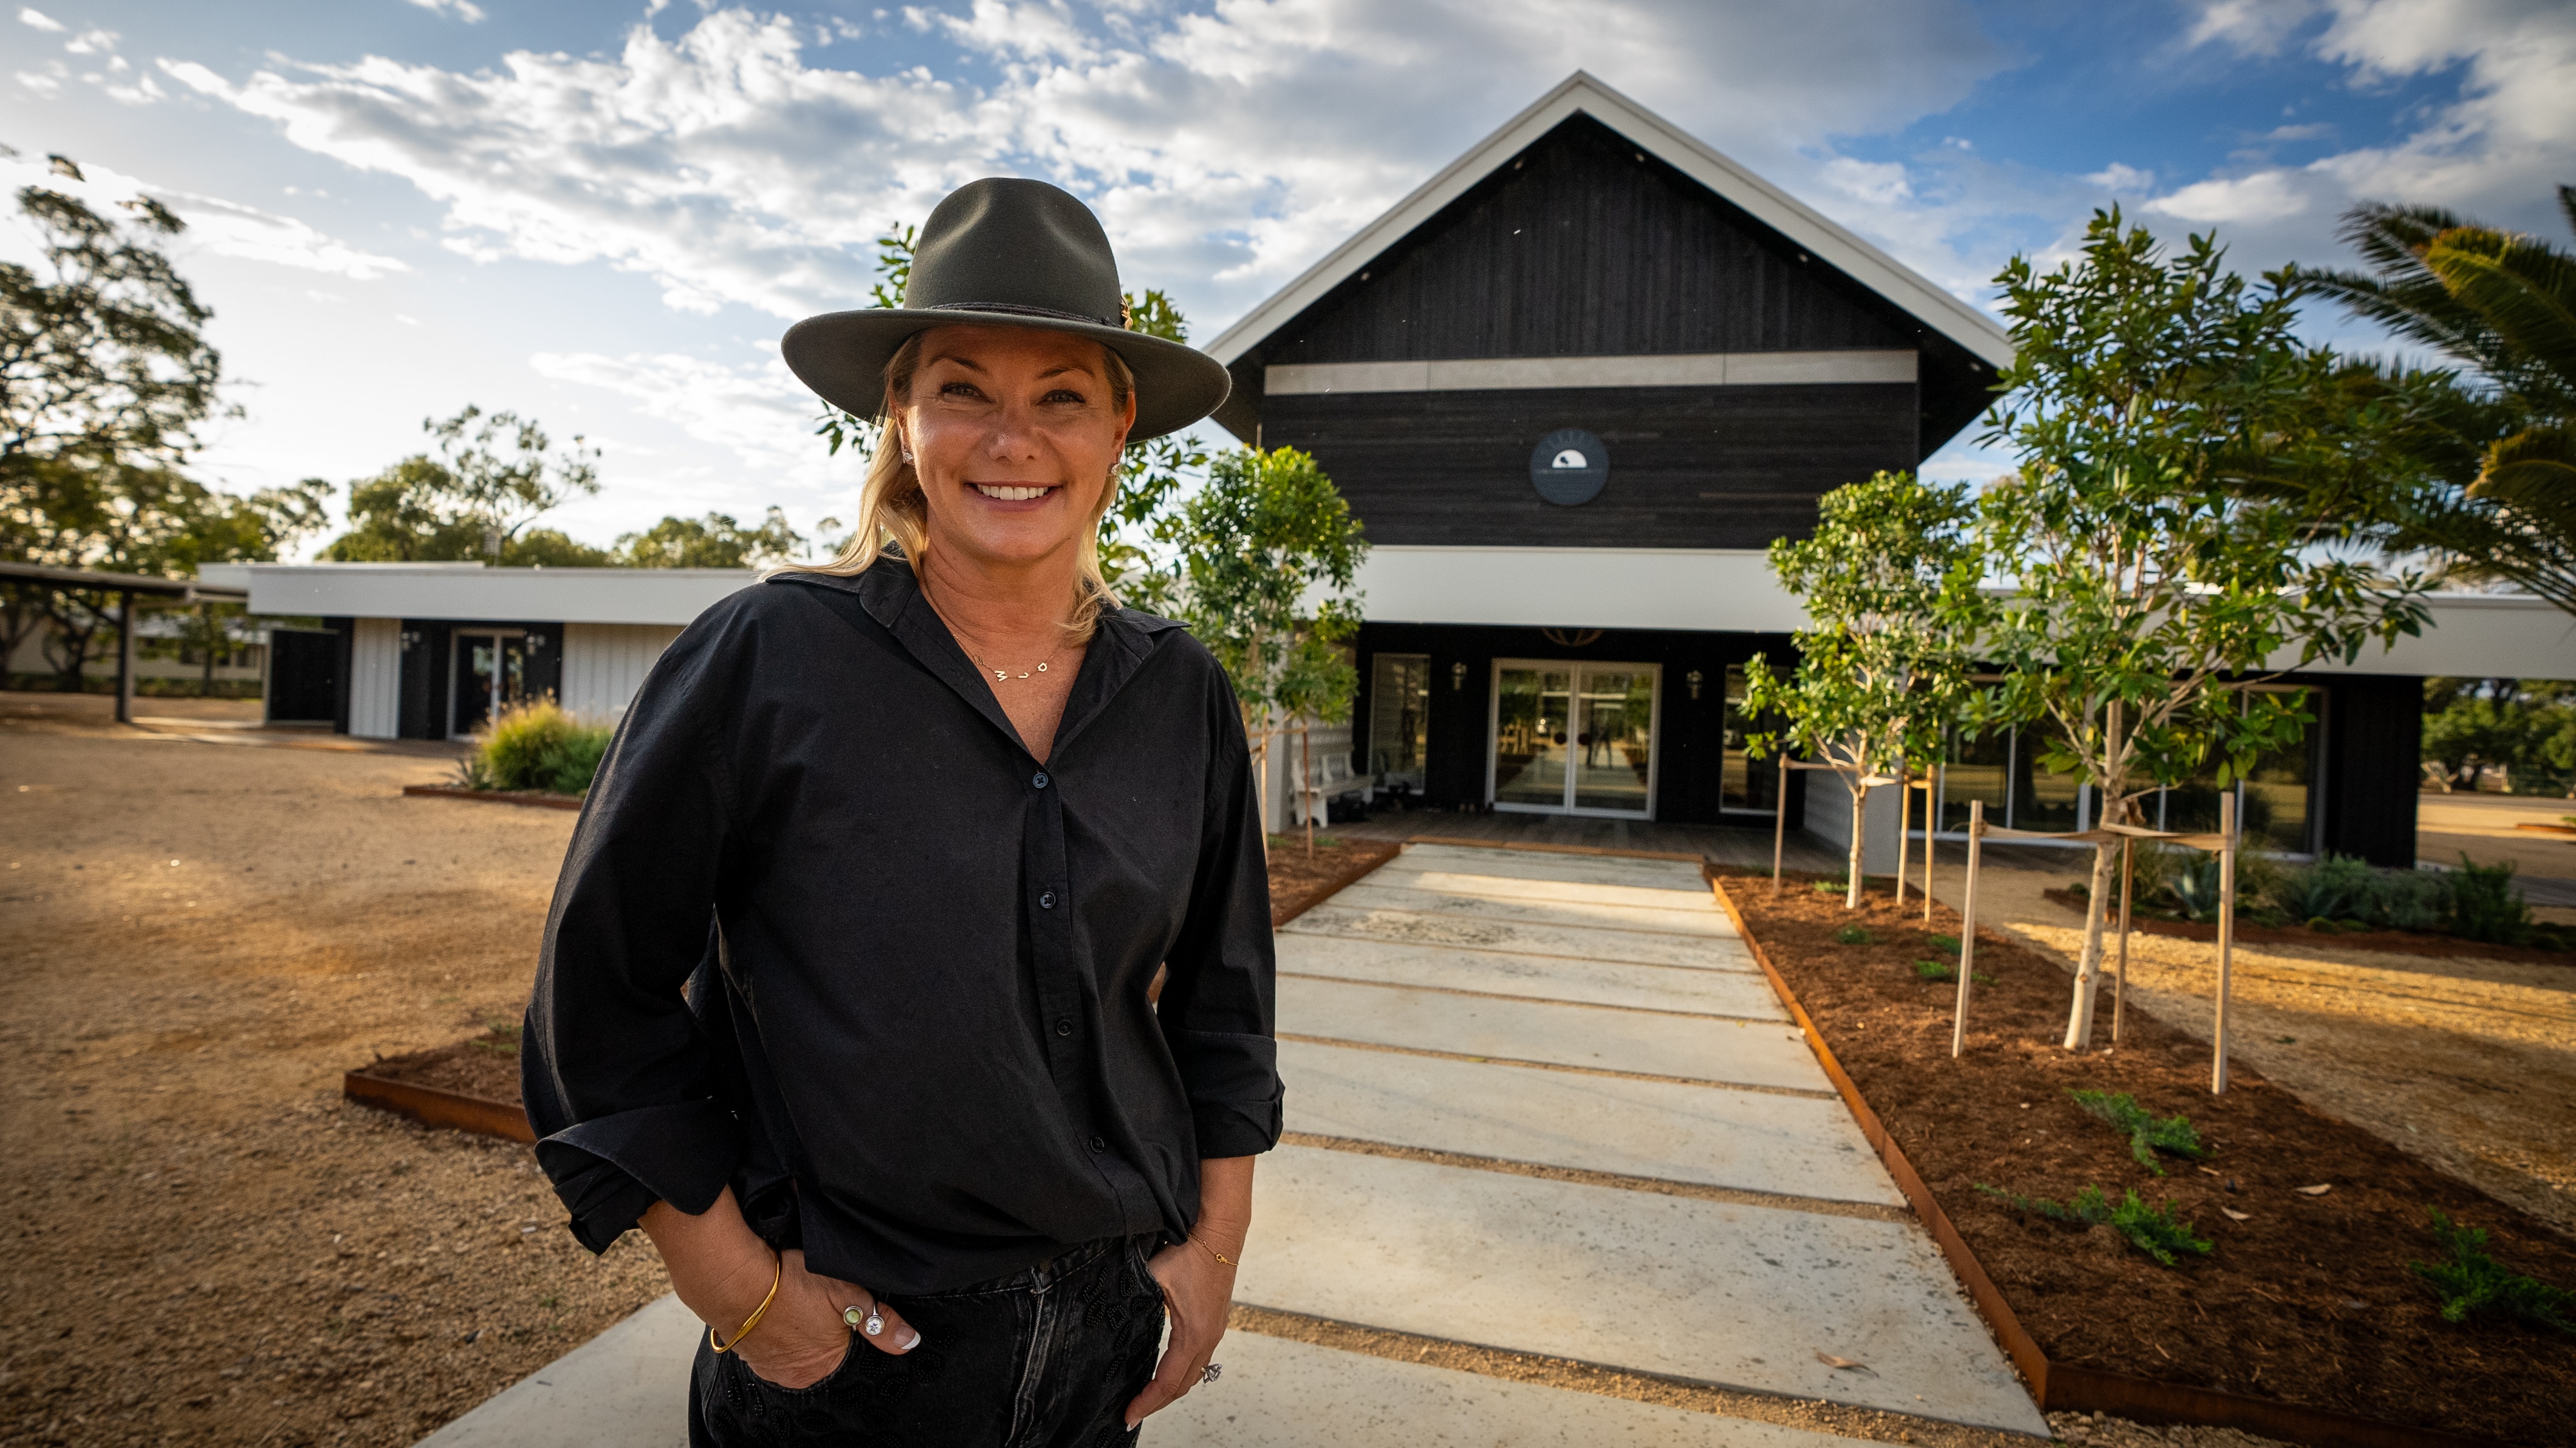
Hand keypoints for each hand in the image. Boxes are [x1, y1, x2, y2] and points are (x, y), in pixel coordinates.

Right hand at [641, 1191, 922, 1393]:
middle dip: (818, 1319)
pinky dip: (771, 1321)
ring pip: (793, 1339)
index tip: (832, 1295)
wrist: (734, 1279)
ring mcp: (767, 1364)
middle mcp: (796, 1374)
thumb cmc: (792, 1283)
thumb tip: (910, 1343)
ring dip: (794, 1320)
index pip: (846, 1340)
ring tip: (789, 1295)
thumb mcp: (848, 1295)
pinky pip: (768, 1335)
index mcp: (825, 1365)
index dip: (842, 1314)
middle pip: (819, 1342)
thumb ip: (881, 1322)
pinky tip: (771, 1302)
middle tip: (810, 1292)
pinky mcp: (745, 1350)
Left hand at [1122, 1233, 1235, 1428]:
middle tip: (1133, 1415)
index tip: (1128, 1415)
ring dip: (1171, 1391)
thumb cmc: (1189, 1254)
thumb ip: (1133, 1298)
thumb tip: (1110, 1312)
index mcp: (1193, 1335)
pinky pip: (1200, 1360)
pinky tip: (1167, 1374)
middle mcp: (1208, 1339)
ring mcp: (1215, 1332)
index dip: (1147, 1402)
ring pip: (1194, 1375)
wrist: (1220, 1236)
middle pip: (1183, 1386)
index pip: (1168, 1382)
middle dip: (1158, 1404)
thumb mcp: (1153, 1277)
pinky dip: (1182, 1374)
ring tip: (1148, 1401)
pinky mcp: (1216, 1324)